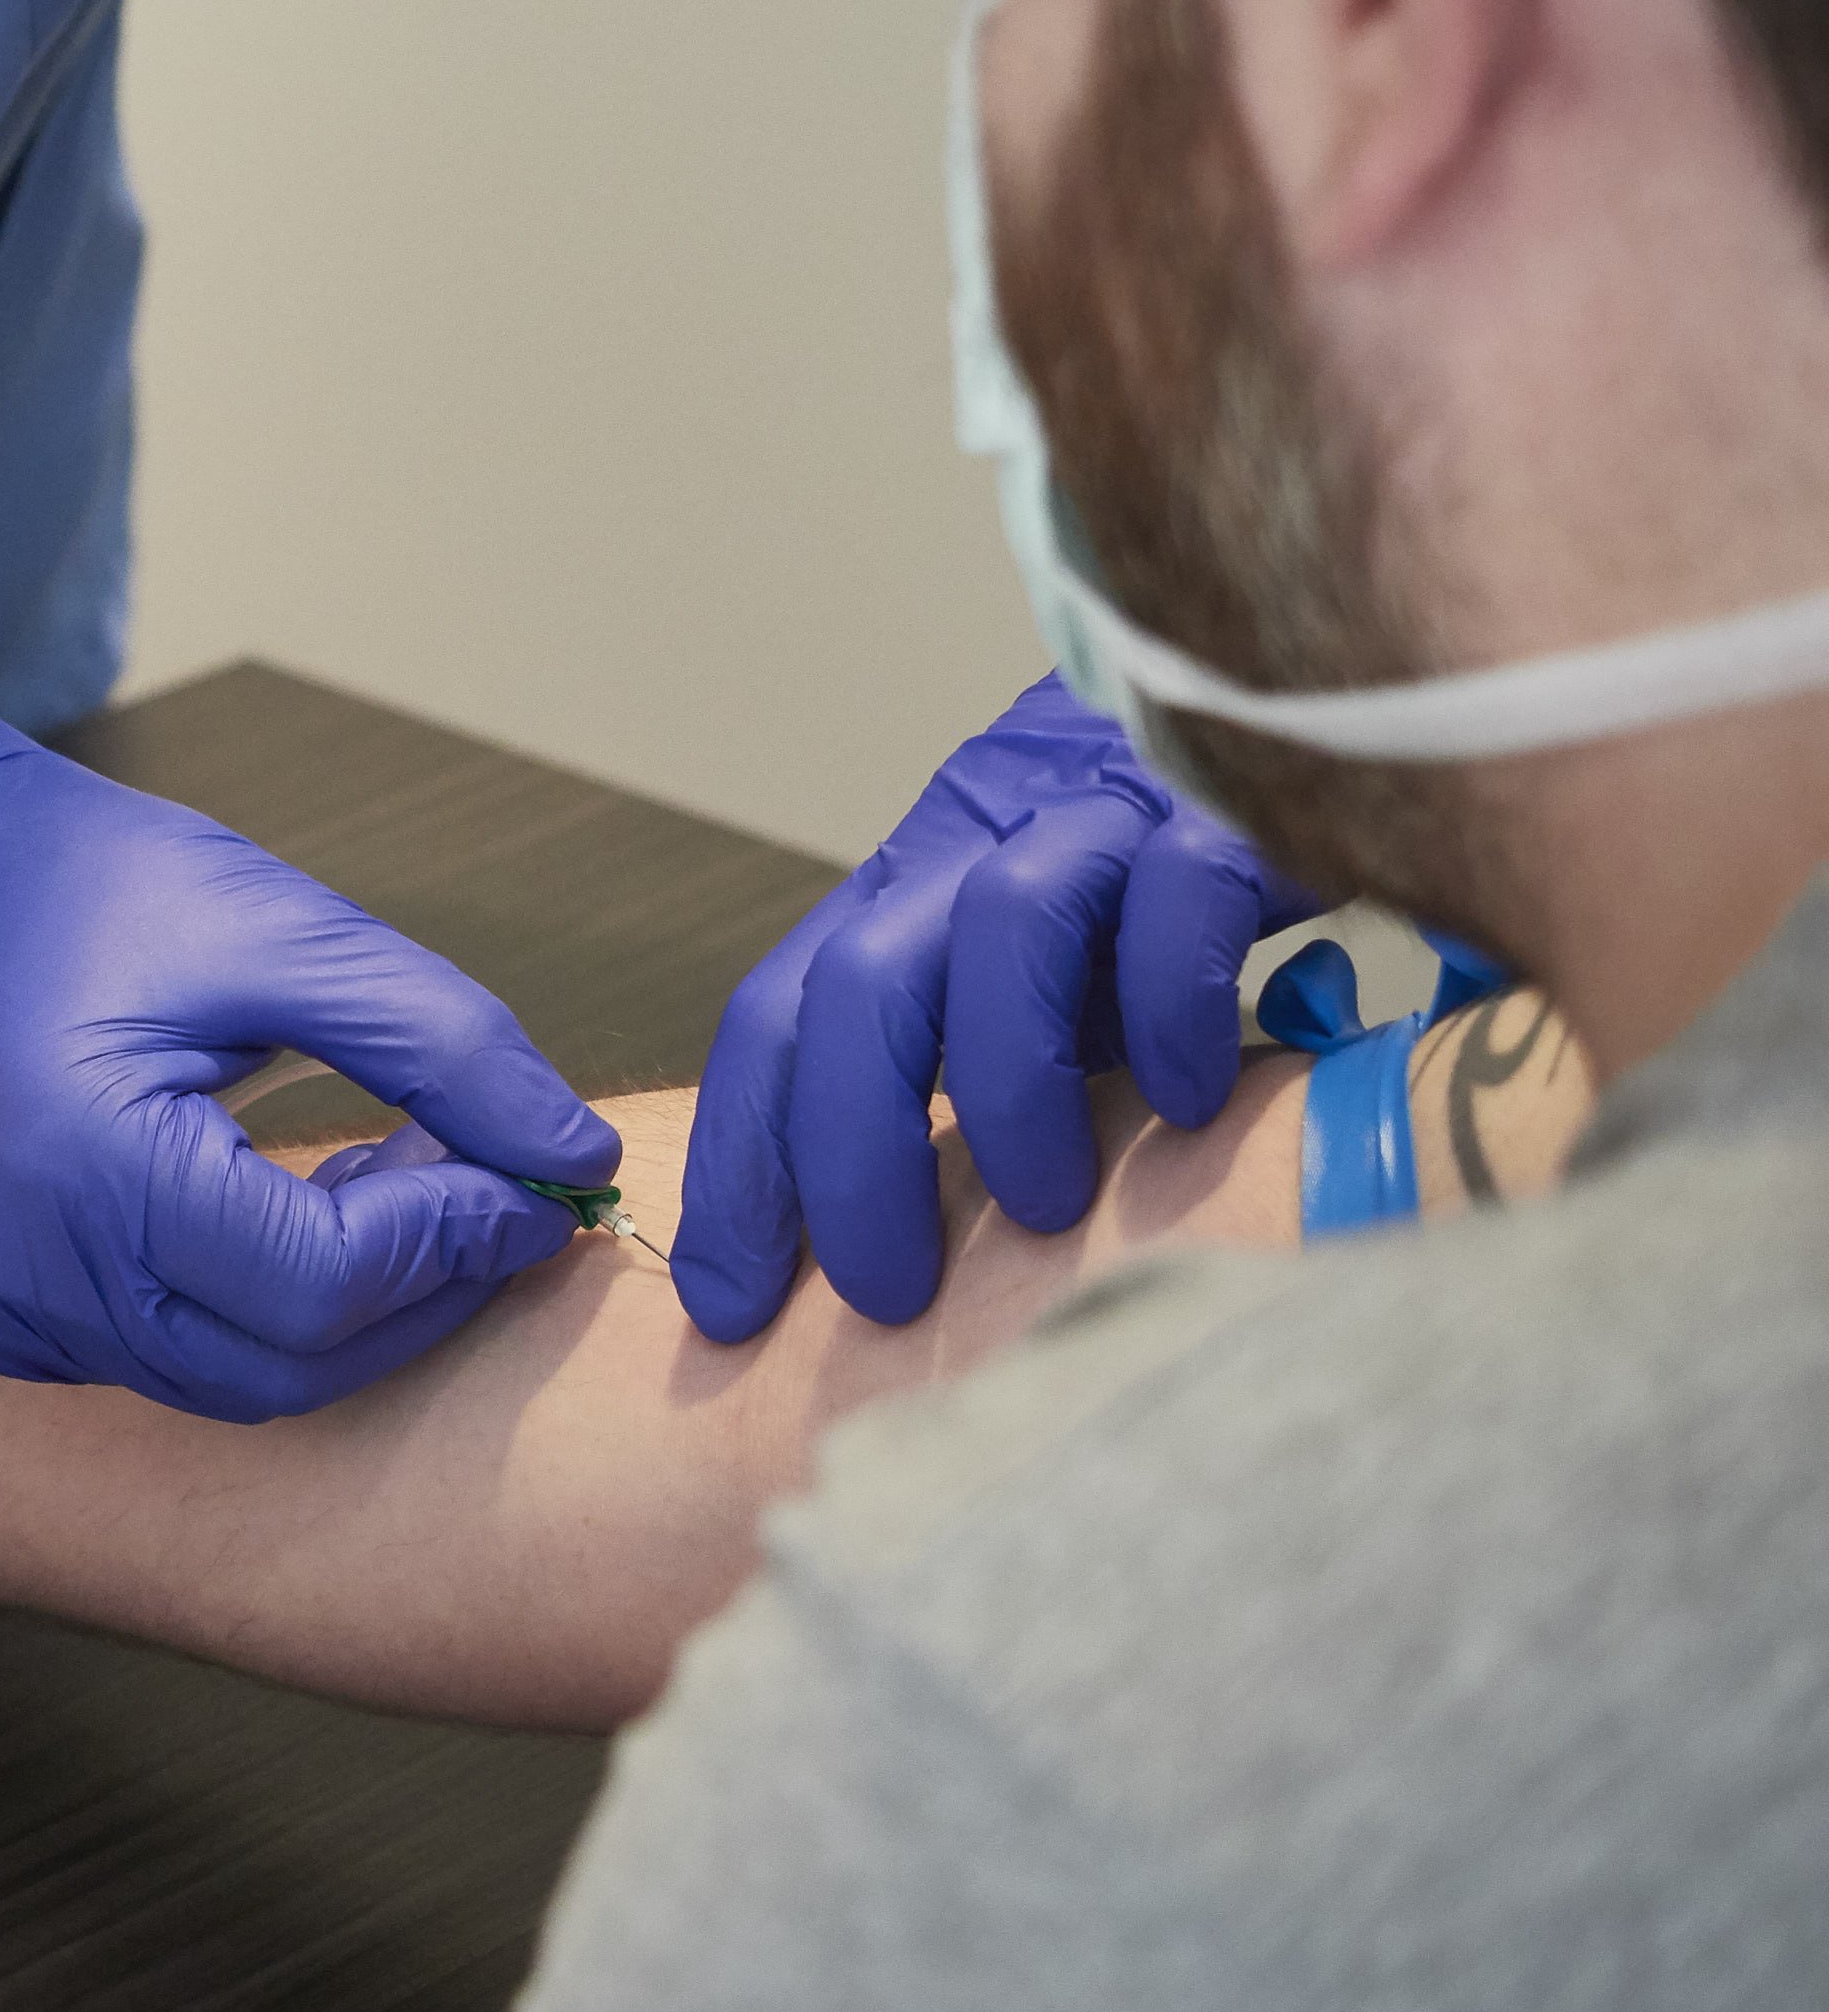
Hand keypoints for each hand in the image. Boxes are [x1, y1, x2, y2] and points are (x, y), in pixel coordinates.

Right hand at [0, 607, 614, 1419]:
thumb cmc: (71, 881)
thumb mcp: (278, 926)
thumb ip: (441, 1044)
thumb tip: (570, 1157)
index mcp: (83, 1162)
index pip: (318, 1280)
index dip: (449, 1243)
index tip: (530, 1179)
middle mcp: (21, 1266)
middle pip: (283, 1365)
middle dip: (414, 1294)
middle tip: (480, 1192)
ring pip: (227, 1383)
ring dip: (338, 1309)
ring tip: (383, 1184)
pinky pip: (156, 1364)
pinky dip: (247, 1318)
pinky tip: (277, 1211)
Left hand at [673, 675, 1321, 1340]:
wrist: (1286, 707)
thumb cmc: (1154, 891)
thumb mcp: (1037, 983)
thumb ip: (970, 1065)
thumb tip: (910, 1248)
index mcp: (909, 893)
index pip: (776, 1018)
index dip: (738, 1161)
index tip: (726, 1303)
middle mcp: (979, 846)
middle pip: (859, 982)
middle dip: (847, 1154)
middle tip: (886, 1295)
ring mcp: (1098, 818)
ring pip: (1003, 928)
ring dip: (1005, 1090)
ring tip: (1040, 1211)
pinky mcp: (1225, 806)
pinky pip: (1179, 896)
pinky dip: (1173, 1010)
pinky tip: (1192, 1106)